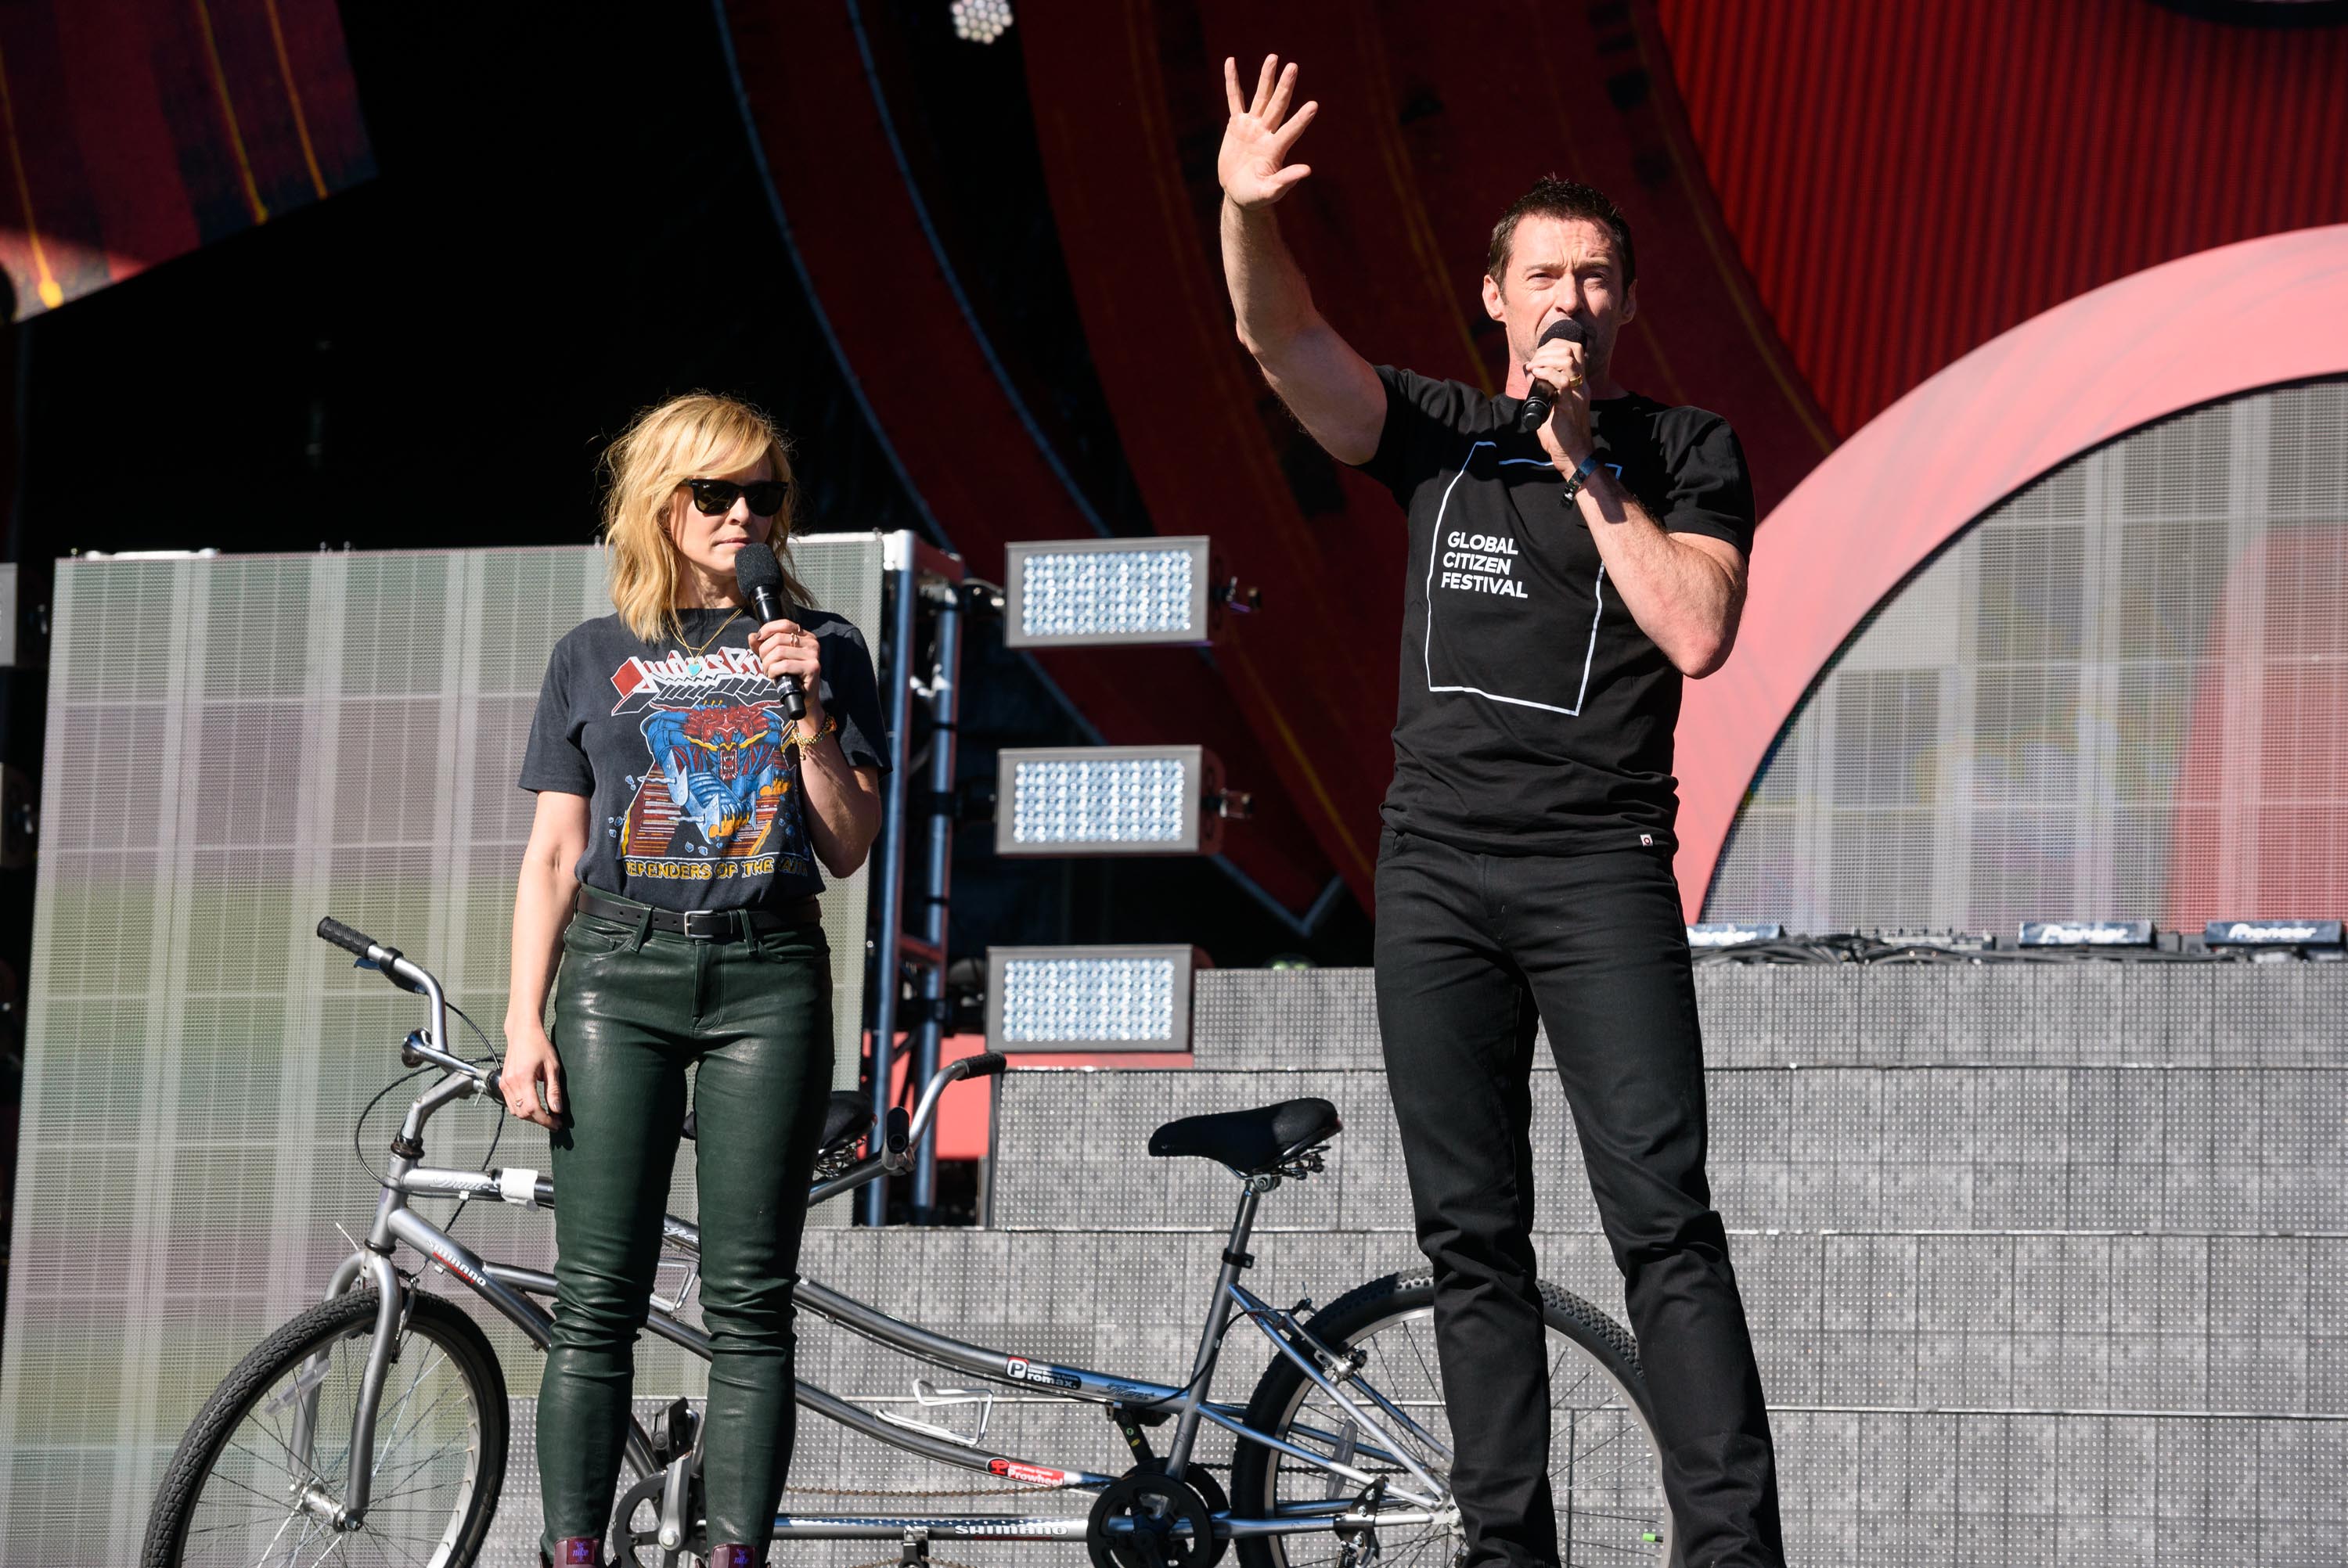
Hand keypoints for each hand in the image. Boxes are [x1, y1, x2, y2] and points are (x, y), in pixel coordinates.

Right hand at [499, 1027, 562, 1129]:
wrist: (522, 1033)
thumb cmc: (539, 1045)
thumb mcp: (552, 1067)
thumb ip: (553, 1090)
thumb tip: (557, 1110)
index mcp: (523, 1078)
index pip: (532, 1109)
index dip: (545, 1120)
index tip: (556, 1123)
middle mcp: (510, 1083)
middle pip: (523, 1113)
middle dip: (539, 1120)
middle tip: (554, 1121)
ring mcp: (504, 1084)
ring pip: (516, 1111)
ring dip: (530, 1116)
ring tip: (546, 1115)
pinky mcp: (503, 1083)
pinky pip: (511, 1103)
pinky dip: (522, 1109)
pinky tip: (535, 1106)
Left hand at [750, 619, 827, 726]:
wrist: (802, 698)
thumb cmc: (789, 676)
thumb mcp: (774, 658)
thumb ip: (762, 646)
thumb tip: (751, 636)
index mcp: (805, 636)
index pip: (784, 624)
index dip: (768, 629)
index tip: (758, 639)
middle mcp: (812, 643)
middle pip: (778, 639)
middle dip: (764, 652)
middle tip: (764, 665)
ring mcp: (814, 655)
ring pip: (779, 652)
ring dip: (767, 664)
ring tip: (768, 672)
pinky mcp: (813, 668)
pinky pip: (784, 665)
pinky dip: (773, 671)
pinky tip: (774, 677)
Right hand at [1219, 55, 1317, 209]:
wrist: (1239, 193)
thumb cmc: (1256, 196)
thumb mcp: (1269, 191)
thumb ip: (1285, 181)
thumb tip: (1307, 170)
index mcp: (1275, 149)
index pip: (1291, 131)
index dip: (1301, 119)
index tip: (1314, 106)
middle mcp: (1266, 133)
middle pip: (1277, 106)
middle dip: (1285, 87)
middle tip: (1293, 67)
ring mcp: (1252, 126)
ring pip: (1260, 97)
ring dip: (1266, 78)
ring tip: (1273, 58)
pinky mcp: (1237, 124)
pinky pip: (1234, 99)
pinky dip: (1232, 82)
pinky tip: (1231, 62)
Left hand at [1527, 333, 1593, 469]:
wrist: (1573, 455)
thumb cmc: (1561, 434)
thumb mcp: (1551, 405)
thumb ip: (1542, 388)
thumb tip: (1530, 372)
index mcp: (1579, 383)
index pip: (1574, 350)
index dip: (1555, 345)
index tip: (1538, 356)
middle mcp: (1582, 385)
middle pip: (1572, 349)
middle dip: (1548, 349)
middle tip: (1533, 363)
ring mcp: (1578, 394)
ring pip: (1568, 360)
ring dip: (1546, 359)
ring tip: (1533, 368)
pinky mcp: (1570, 405)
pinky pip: (1561, 381)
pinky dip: (1546, 374)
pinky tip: (1535, 375)